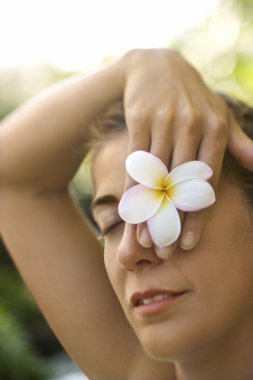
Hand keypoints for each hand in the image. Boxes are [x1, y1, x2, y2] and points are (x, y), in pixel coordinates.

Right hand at [122, 49, 252, 256]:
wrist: (156, 67)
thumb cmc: (193, 99)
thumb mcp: (220, 116)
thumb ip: (240, 144)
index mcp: (216, 130)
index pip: (207, 182)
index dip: (198, 216)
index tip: (189, 244)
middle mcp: (192, 126)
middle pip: (181, 185)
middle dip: (172, 221)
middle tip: (165, 251)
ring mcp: (165, 122)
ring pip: (157, 176)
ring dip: (150, 210)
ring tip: (145, 240)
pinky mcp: (141, 120)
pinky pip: (138, 161)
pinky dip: (133, 187)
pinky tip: (130, 209)